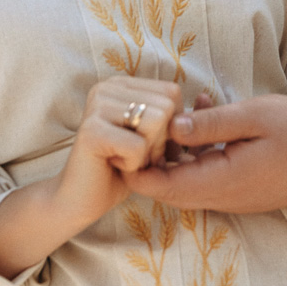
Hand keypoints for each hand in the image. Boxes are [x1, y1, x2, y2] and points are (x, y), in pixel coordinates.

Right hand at [55, 74, 184, 221]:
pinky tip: (113, 166)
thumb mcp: (155, 139)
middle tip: (134, 155)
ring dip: (147, 153)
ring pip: (156, 122)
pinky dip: (133, 166)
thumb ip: (177, 120)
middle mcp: (107, 87)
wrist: (80, 201)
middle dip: (159, 142)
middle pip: (167, 106)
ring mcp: (97, 105)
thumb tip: (206, 99)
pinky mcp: (91, 131)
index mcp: (122, 84)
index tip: (146, 144)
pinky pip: (138, 147)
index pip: (172, 92)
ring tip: (124, 159)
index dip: (171, 127)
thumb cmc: (122, 169)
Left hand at [130, 94, 286, 212]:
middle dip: (152, 158)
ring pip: (188, 181)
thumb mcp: (252, 116)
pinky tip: (206, 117)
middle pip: (170, 187)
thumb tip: (170, 126)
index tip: (126, 142)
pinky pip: (208, 176)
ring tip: (179, 112)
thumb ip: (209, 124)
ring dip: (176, 151)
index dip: (138, 170)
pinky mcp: (242, 190)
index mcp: (221, 181)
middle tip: (145, 123)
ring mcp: (233, 197)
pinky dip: (198, 152)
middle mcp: (222, 197)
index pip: (164, 188)